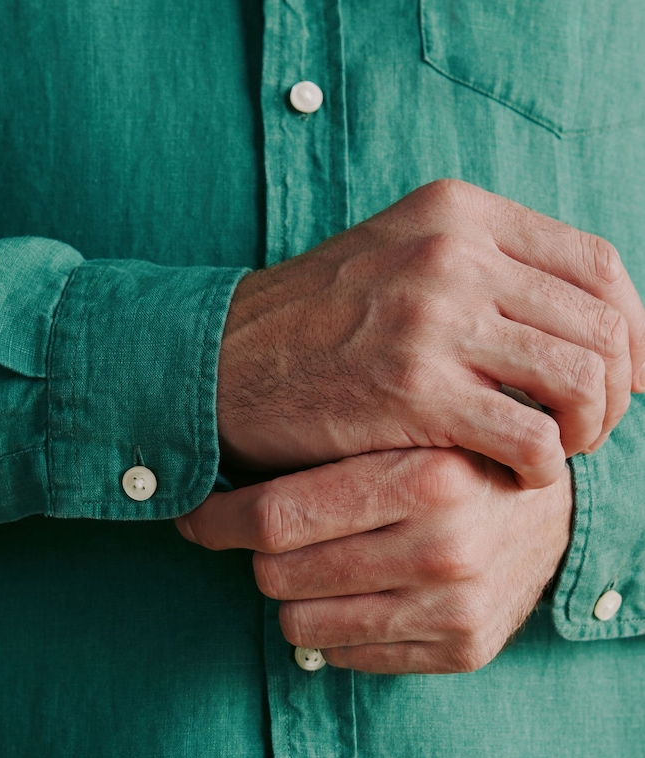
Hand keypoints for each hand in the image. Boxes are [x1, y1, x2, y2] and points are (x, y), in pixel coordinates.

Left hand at [175, 448, 572, 672]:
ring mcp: (457, 607)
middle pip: (277, 575)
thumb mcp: (401, 433)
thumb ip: (321, 451)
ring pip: (300, 625)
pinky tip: (359, 596)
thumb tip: (203, 486)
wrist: (552, 508)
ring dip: (294, 597)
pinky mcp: (464, 650)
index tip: (194, 515)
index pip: (276, 517)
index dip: (215, 521)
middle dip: (259, 557)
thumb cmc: (452, 461)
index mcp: (426, 477)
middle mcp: (446, 547)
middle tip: (271, 537)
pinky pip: (345, 657)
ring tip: (319, 565)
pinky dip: (334, 630)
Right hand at [218, 179, 644, 487]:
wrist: (223, 360)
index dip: (634, 326)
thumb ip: (486, 269)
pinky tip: (520, 475)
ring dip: (589, 428)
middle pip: (600, 324)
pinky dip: (544, 466)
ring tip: (561, 450)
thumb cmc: (317, 322)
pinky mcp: (414, 392)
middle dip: (616, 389)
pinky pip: (530, 436)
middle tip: (592, 425)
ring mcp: (433, 319)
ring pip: (580, 379)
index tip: (632, 373)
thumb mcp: (402, 257)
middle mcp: (454, 253)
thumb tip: (581, 318)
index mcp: (459, 213)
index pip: (596, 264)